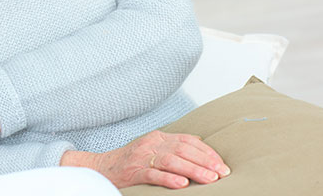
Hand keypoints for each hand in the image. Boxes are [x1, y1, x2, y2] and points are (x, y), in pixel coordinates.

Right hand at [61, 130, 230, 188]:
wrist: (101, 167)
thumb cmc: (130, 161)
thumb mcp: (152, 148)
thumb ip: (172, 146)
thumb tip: (200, 143)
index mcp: (158, 137)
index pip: (187, 140)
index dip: (206, 151)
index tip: (221, 163)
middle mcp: (151, 144)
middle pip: (182, 149)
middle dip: (205, 160)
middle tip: (222, 172)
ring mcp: (141, 157)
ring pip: (171, 161)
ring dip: (193, 170)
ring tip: (210, 179)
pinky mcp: (133, 171)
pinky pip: (153, 174)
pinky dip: (168, 179)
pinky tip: (182, 185)